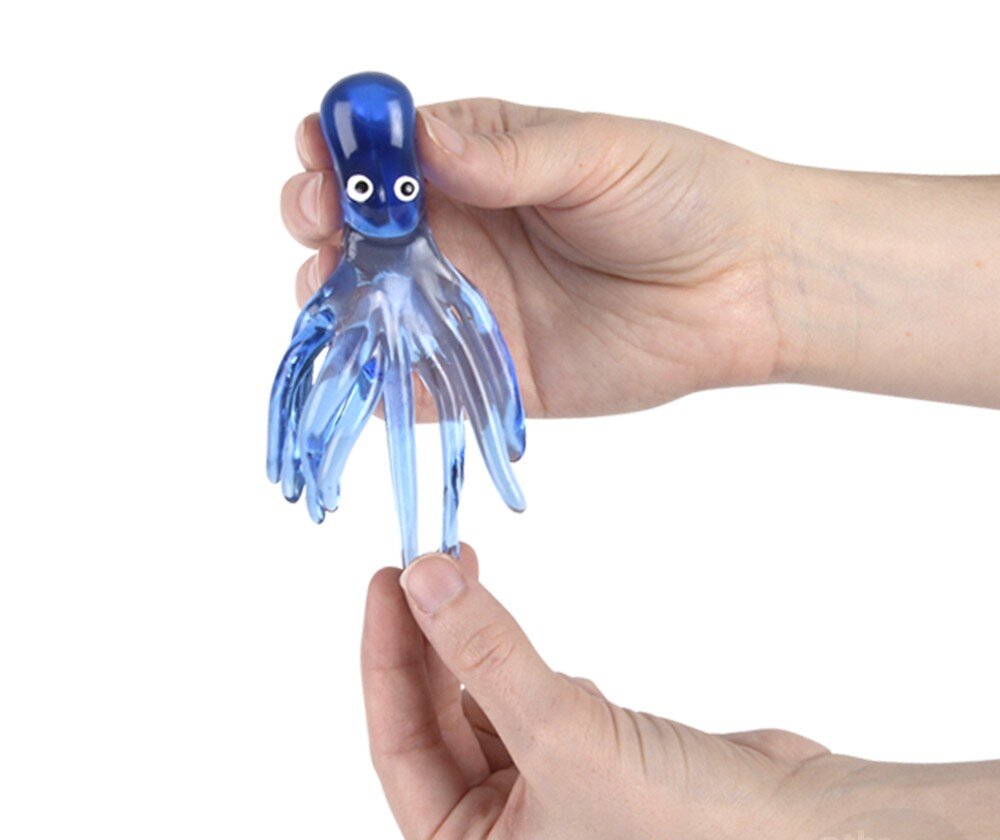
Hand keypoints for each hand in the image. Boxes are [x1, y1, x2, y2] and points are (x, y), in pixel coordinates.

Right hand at [282, 101, 782, 417]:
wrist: (744, 286)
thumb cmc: (680, 196)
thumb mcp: (594, 154)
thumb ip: (506, 157)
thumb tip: (421, 143)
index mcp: (475, 164)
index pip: (382, 154)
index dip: (341, 151)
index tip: (320, 152)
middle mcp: (460, 235)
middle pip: (357, 231)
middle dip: (319, 222)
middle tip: (321, 224)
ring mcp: (469, 306)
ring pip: (373, 307)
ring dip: (337, 301)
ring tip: (331, 292)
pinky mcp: (491, 372)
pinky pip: (421, 384)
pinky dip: (383, 384)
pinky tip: (366, 373)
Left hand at [361, 544, 832, 839]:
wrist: (801, 829)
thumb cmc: (686, 825)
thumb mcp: (562, 731)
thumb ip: (484, 650)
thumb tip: (422, 576)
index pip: (397, 747)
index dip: (385, 657)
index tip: (387, 579)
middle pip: (434, 721)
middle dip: (430, 640)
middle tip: (426, 561)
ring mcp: (538, 808)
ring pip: (480, 706)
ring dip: (479, 647)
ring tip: (472, 577)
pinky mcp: (579, 771)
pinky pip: (525, 705)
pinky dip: (529, 671)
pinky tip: (553, 665)